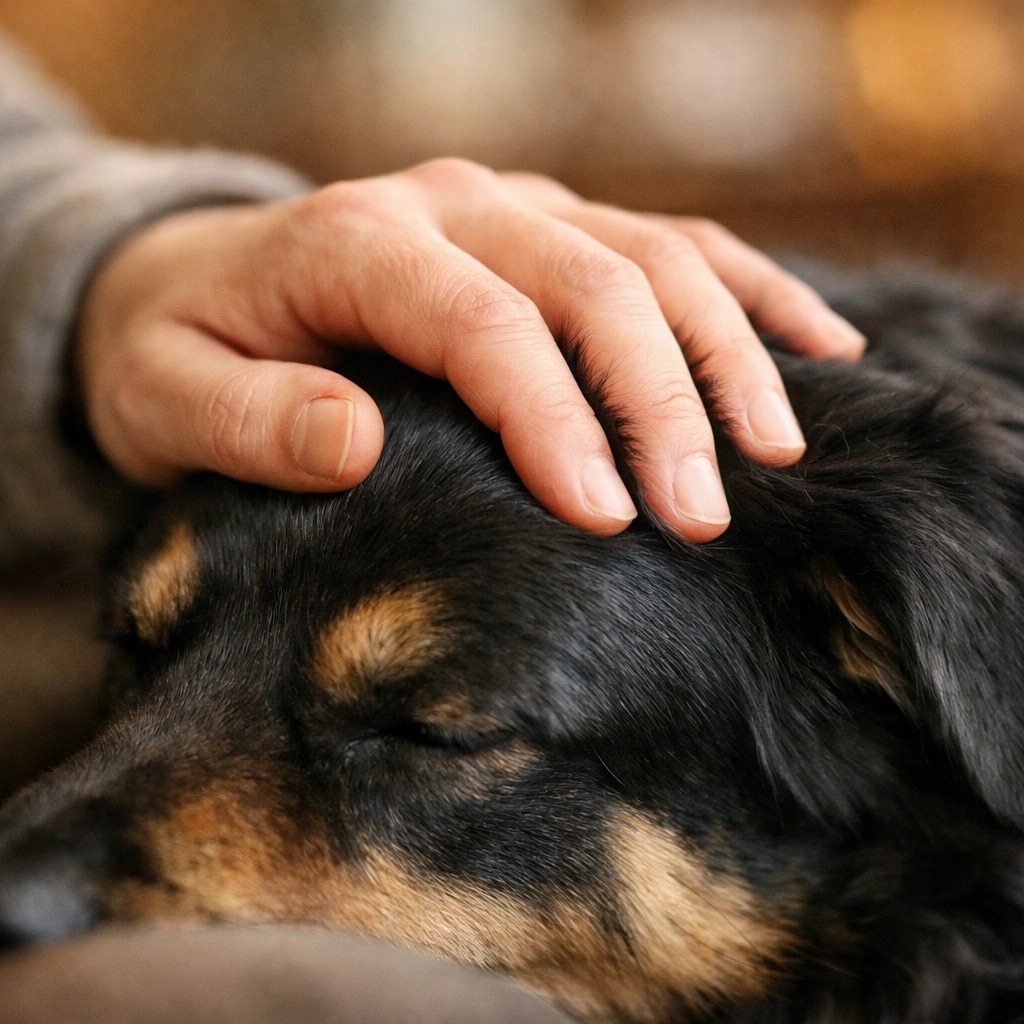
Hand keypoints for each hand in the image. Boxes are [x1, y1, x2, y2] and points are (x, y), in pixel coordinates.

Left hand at [77, 159, 863, 541]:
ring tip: (778, 453)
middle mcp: (455, 205)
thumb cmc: (183, 349)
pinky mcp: (557, 228)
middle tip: (705, 518)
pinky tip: (822, 347)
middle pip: (594, 284)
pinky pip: (676, 244)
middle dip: (661, 404)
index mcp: (357, 240)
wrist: (200, 282)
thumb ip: (246, 418)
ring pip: (655, 255)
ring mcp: (517, 207)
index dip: (555, 419)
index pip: (484, 324)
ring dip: (727, 353)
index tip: (607, 518)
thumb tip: (352, 443)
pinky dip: (752, 294)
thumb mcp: (167, 393)